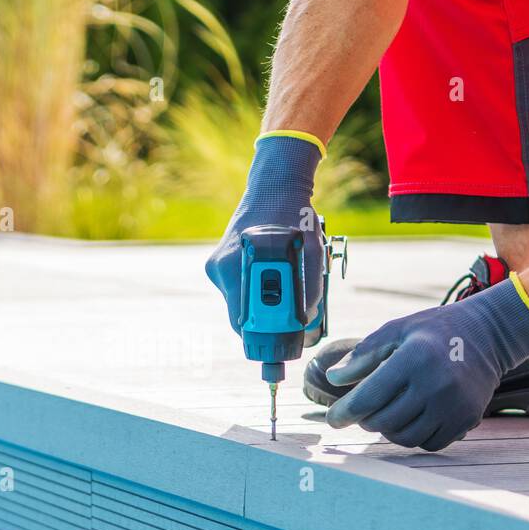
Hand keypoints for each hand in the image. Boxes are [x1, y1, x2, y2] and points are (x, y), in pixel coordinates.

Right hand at [205, 133, 325, 337]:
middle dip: (263, 323)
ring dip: (258, 305)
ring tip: (282, 289)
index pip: (241, 323)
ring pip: (237, 303)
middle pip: (239, 317)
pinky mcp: (218, 263)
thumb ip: (310, 290)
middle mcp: (221, 269)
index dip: (262, 337)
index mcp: (237, 268)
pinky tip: (269, 274)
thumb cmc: (295, 218)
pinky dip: (252, 290)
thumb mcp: (312, 254)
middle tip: (287, 322)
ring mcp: (217, 266)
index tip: (279, 344)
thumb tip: (307, 321)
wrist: (275, 185)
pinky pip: (236, 289)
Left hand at [324, 279, 528, 450]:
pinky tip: (412, 419)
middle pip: (384, 422)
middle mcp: (436, 385)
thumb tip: (332, 378)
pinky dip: (414, 437)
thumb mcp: (397, 330)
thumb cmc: (434, 331)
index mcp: (414, 359)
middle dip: (366, 420)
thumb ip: (364, 354)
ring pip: (406, 438)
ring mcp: (454, 405)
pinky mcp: (467, 419)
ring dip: (389, 430)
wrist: (488, 335)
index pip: (369, 397)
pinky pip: (430, 443)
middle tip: (364, 411)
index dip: (344, 412)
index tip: (332, 419)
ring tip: (387, 413)